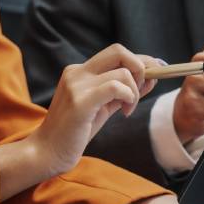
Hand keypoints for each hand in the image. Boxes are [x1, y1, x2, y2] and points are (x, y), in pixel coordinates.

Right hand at [29, 44, 160, 176]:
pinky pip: (115, 87)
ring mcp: (76, 85)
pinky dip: (129, 96)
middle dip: (140, 67)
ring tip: (128, 109)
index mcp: (80, 71)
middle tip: (141, 90)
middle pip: (119, 50)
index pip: (117, 53)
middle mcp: (76, 72)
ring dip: (135, 91)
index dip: (141, 60)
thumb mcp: (103, 107)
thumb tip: (151, 77)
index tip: (156, 71)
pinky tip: (125, 111)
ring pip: (122, 71)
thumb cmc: (75, 132)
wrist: (47, 153)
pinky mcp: (80, 102)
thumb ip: (124, 91)